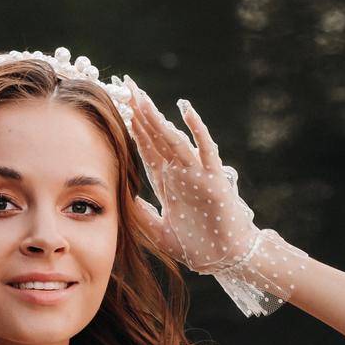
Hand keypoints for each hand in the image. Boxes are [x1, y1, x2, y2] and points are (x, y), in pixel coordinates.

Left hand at [120, 75, 259, 272]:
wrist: (227, 261)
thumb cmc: (197, 247)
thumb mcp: (160, 232)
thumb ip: (142, 215)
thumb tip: (122, 198)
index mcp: (168, 183)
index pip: (146, 147)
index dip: (132, 127)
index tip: (117, 104)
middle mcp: (181, 173)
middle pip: (157, 136)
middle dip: (141, 112)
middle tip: (125, 84)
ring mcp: (198, 174)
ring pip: (174, 140)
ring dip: (158, 119)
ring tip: (141, 98)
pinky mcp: (214, 180)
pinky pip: (205, 151)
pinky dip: (197, 131)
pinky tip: (186, 110)